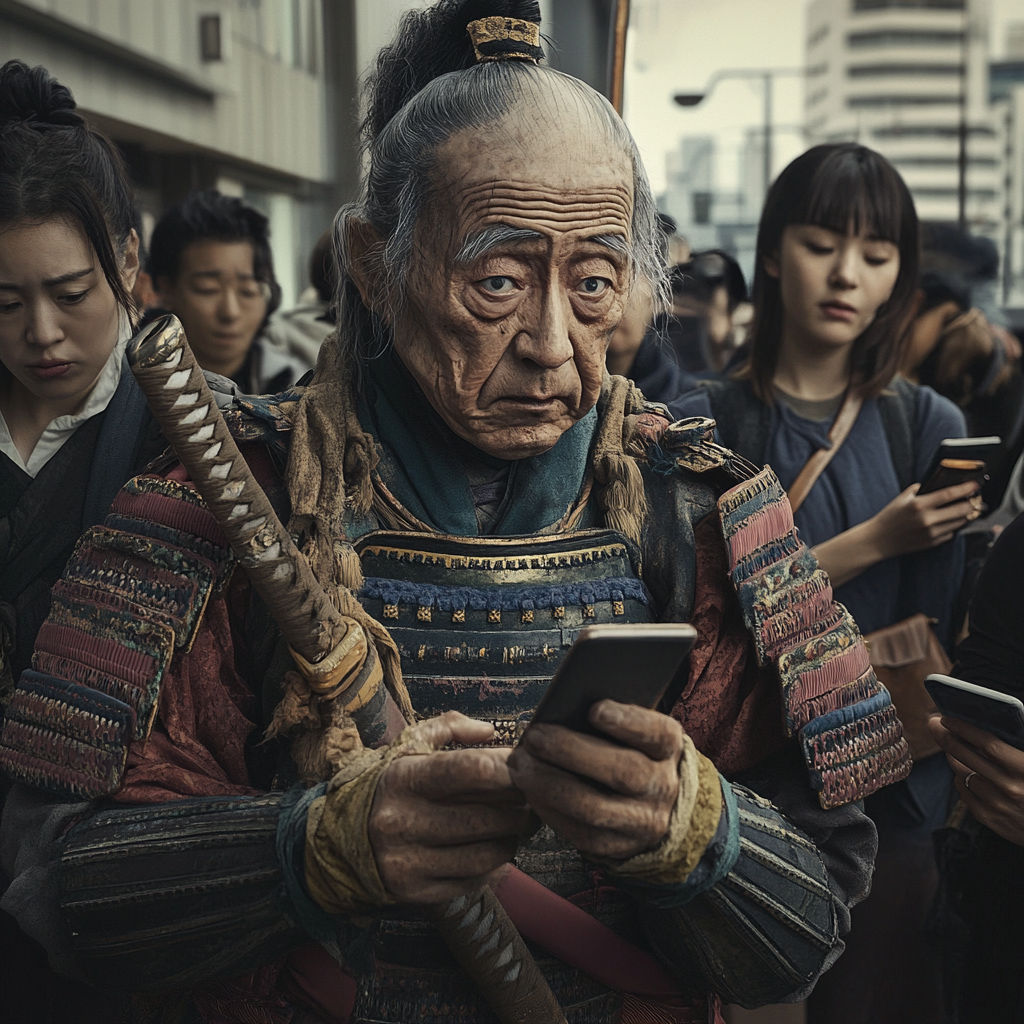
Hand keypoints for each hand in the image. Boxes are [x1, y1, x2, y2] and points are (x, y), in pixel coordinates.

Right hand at [368, 712, 529, 903]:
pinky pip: (475, 880)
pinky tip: (494, 847)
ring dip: (512, 837)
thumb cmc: (392, 785)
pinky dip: (495, 864)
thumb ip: (451, 728)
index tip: (523, 767)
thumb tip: (490, 731)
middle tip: (530, 797)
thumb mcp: (410, 745)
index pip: (465, 771)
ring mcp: (409, 861)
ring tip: (515, 822)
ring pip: (487, 853)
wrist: (344, 838)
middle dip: (518, 806)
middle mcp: (403, 822)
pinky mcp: (417, 893)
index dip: (503, 769)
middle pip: (485, 816)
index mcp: (404, 779)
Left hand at [507, 699, 683, 860]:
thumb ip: (608, 717)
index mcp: (667, 748)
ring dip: (548, 784)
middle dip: (570, 752)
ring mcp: (643, 822)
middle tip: (534, 737)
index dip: (628, 721)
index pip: (656, 733)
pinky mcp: (618, 846)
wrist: (652, 802)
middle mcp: (662, 786)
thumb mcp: (630, 729)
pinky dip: (549, 809)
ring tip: (521, 764)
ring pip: (594, 808)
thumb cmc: (628, 750)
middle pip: (622, 771)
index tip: (595, 708)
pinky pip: (580, 833)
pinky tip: (529, 790)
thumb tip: (562, 706)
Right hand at [871, 480, 980, 558]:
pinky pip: (951, 533)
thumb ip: (918, 490)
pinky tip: (946, 522)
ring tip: (963, 509)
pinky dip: (952, 527)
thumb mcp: (901, 499)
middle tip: (975, 499)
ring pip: (960, 523)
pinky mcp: (933, 543)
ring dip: (964, 515)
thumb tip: (934, 484)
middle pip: (961, 510)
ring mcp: (932, 533)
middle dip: (972, 503)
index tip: (975, 485)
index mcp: (919, 505)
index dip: (966, 489)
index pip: (949, 494)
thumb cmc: (889, 518)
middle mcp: (928, 519)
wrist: (879, 540)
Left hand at [928, 713, 1023, 846]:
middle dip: (947, 738)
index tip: (947, 717)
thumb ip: (1019, 744)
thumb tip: (996, 724)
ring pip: (962, 774)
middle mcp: (1011, 789)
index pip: (987, 744)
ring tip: (950, 746)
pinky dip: (962, 780)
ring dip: (954, 757)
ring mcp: (998, 806)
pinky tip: (964, 771)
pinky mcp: (990, 820)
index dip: (964, 729)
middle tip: (935, 725)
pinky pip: (965, 793)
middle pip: (966, 758)